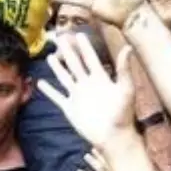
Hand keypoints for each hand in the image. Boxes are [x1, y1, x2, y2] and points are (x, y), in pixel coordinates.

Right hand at [41, 35, 138, 150]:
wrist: (113, 136)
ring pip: (65, 77)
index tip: (80, 34)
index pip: (91, 58)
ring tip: (50, 56)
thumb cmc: (123, 114)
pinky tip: (41, 83)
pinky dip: (49, 91)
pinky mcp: (70, 108)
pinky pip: (57, 97)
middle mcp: (88, 85)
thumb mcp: (125, 88)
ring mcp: (78, 96)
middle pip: (75, 64)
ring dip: (57, 68)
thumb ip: (124, 69)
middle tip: (61, 38)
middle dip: (68, 51)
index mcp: (101, 79)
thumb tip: (129, 47)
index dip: (85, 47)